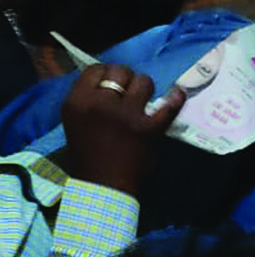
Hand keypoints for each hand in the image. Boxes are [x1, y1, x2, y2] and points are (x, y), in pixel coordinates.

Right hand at [62, 64, 185, 195]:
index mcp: (77, 103)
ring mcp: (127, 115)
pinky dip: (176, 98)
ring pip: (143, 81)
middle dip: (127, 76)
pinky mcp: (149, 127)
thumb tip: (109, 80)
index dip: (105, 73)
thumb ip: (89, 100)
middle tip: (129, 88)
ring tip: (144, 97)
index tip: (111, 81)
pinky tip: (177, 94)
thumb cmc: (87, 155)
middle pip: (119, 71)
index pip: (94, 70)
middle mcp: (101, 104)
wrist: (102, 186)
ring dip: (146, 87)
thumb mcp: (76, 121)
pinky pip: (169, 105)